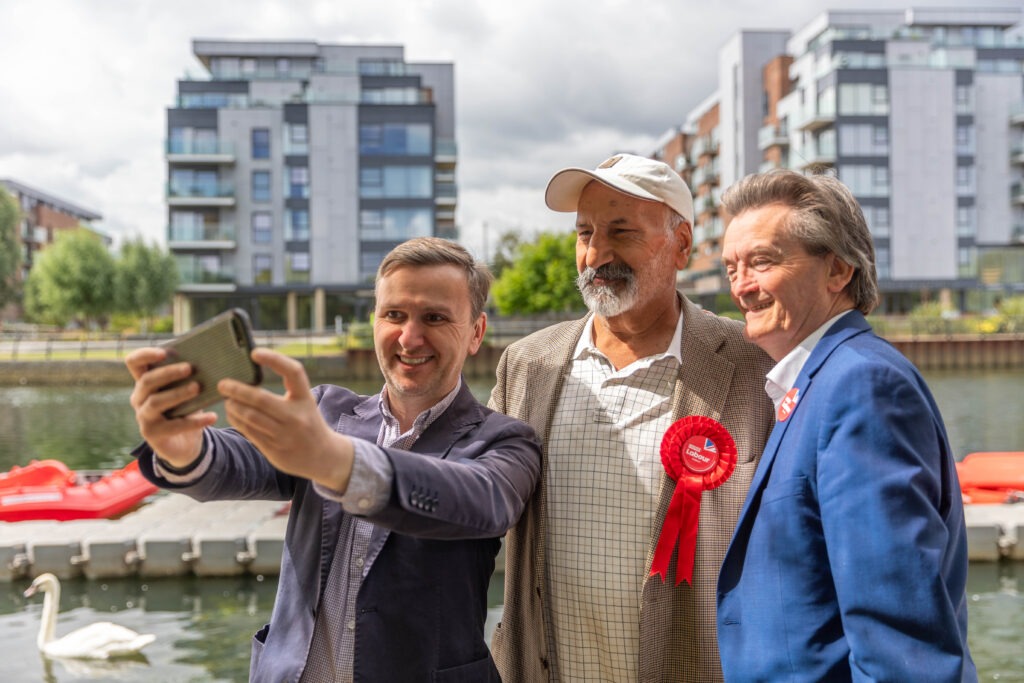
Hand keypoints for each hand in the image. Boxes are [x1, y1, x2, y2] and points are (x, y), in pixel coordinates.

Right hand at [126, 347, 215, 466]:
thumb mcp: (185, 390)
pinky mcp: (152, 434)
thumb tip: (208, 360)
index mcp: (145, 382)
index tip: (164, 352)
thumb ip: (189, 377)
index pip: (134, 363)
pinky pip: (174, 426)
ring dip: (178, 393)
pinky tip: (212, 417)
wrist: (184, 443)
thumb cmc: (184, 409)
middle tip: (190, 368)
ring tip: (198, 388)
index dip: (145, 354)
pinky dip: (195, 421)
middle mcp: (139, 398)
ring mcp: (143, 417)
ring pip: (156, 402)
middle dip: (168, 372)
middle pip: (147, 381)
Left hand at [219, 349, 354, 490]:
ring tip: (227, 399)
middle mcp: (296, 416)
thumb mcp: (305, 402)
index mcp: (305, 399)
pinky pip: (249, 432)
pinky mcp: (274, 449)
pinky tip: (232, 413)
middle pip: (261, 398)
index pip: (293, 372)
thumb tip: (256, 371)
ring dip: (233, 406)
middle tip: (223, 384)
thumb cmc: (309, 422)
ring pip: (250, 416)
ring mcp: (285, 435)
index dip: (274, 359)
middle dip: (237, 389)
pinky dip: (237, 420)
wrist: (323, 455)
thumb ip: (289, 389)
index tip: (254, 352)